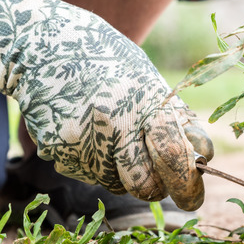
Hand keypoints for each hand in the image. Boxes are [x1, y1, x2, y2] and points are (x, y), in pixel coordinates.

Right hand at [0, 0, 212, 210]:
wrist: (42, 46)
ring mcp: (81, 141)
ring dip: (119, 171)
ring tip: (109, 132)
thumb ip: (170, 118)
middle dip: (154, 187)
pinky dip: (91, 161)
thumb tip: (201, 157)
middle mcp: (113, 124)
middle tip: (154, 177)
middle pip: (144, 185)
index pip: (172, 155)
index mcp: (142, 101)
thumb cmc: (105, 61)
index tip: (192, 196)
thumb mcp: (145, 78)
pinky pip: (86, 174)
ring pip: (114, 183)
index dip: (186, 183)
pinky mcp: (56, 152)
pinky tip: (84, 129)